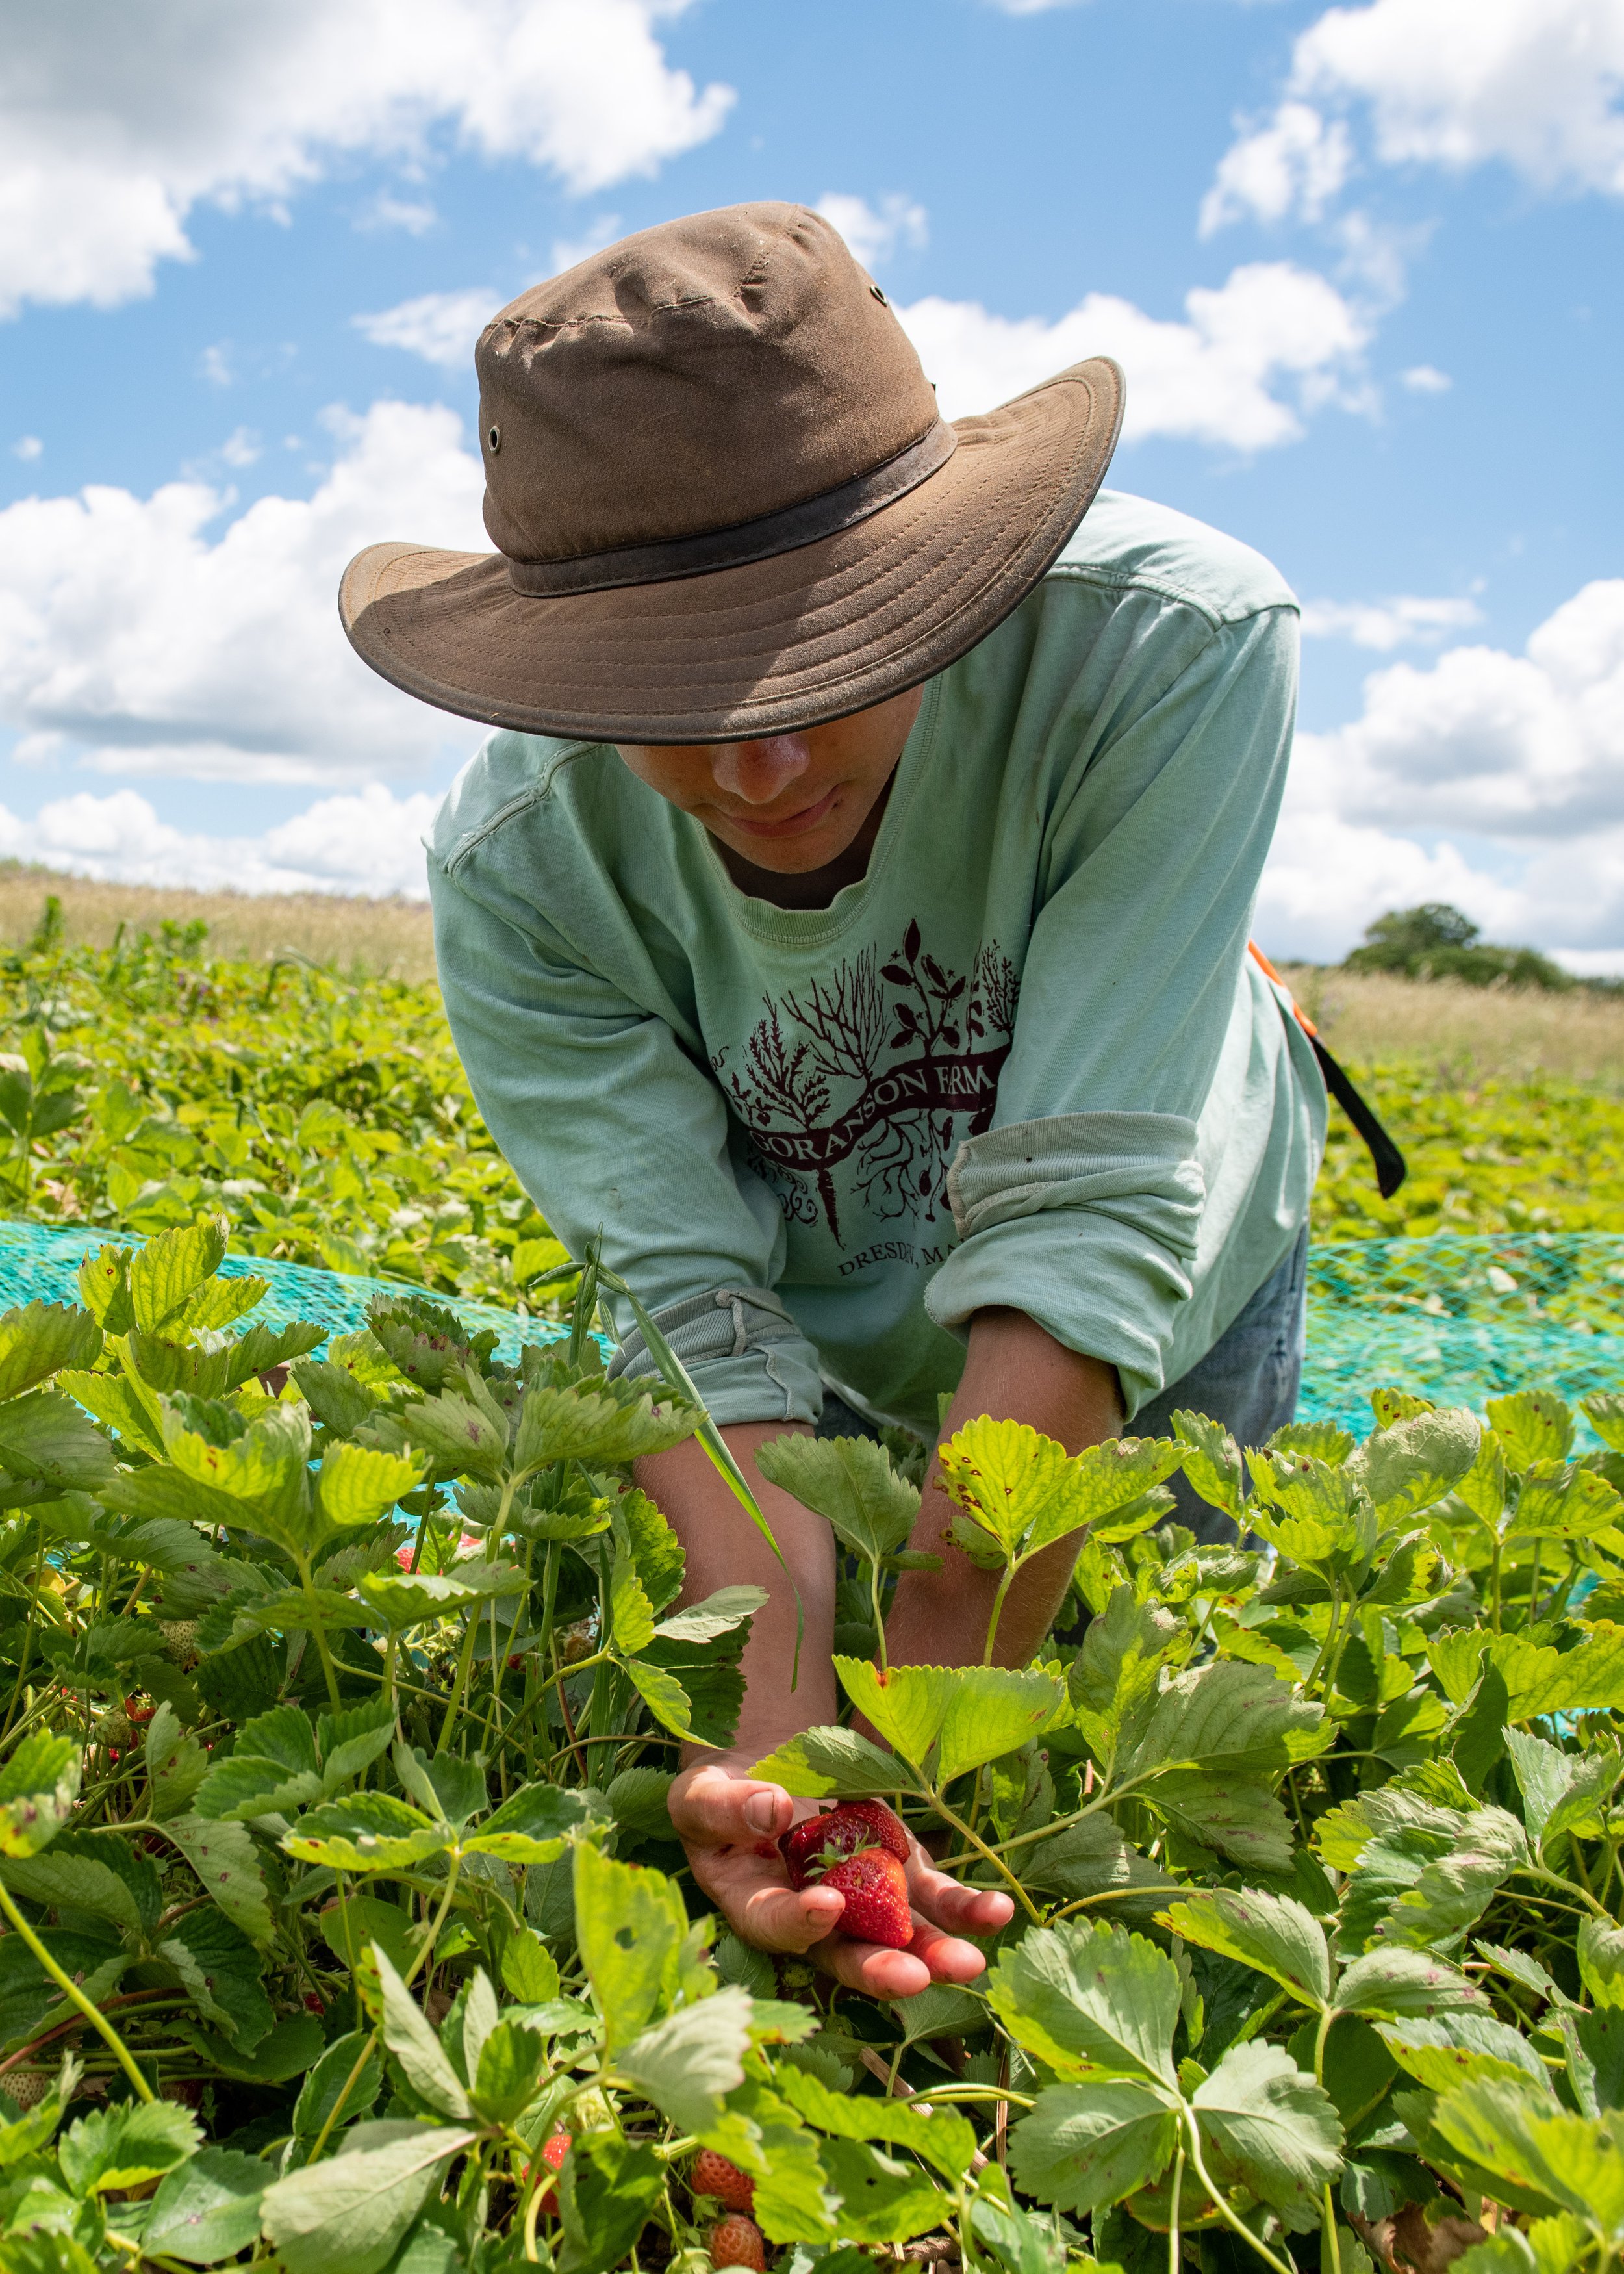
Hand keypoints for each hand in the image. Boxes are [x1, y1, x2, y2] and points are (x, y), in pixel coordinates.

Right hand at [667, 1751, 1013, 1999]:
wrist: (763, 1778)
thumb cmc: (719, 1797)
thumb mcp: (703, 1796)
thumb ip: (728, 1807)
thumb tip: (773, 1808)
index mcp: (751, 1905)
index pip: (773, 1923)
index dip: (798, 1922)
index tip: (825, 1905)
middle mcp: (811, 1919)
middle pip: (845, 1954)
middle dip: (880, 1969)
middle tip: (914, 1978)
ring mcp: (861, 1902)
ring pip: (900, 1937)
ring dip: (936, 1952)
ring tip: (971, 1961)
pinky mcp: (898, 1874)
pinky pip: (933, 1898)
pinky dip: (964, 1908)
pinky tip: (996, 1912)